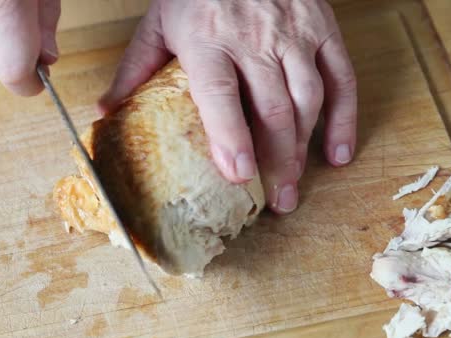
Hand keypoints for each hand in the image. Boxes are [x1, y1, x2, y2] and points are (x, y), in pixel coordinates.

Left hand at [98, 0, 356, 213]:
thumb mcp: (158, 23)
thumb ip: (135, 68)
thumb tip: (106, 111)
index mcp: (209, 39)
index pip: (222, 96)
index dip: (232, 138)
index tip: (239, 177)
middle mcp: (255, 39)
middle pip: (273, 108)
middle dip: (277, 160)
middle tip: (277, 201)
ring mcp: (294, 33)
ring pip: (309, 99)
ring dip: (305, 147)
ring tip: (295, 185)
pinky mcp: (323, 29)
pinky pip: (342, 77)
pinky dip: (345, 117)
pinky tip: (338, 151)